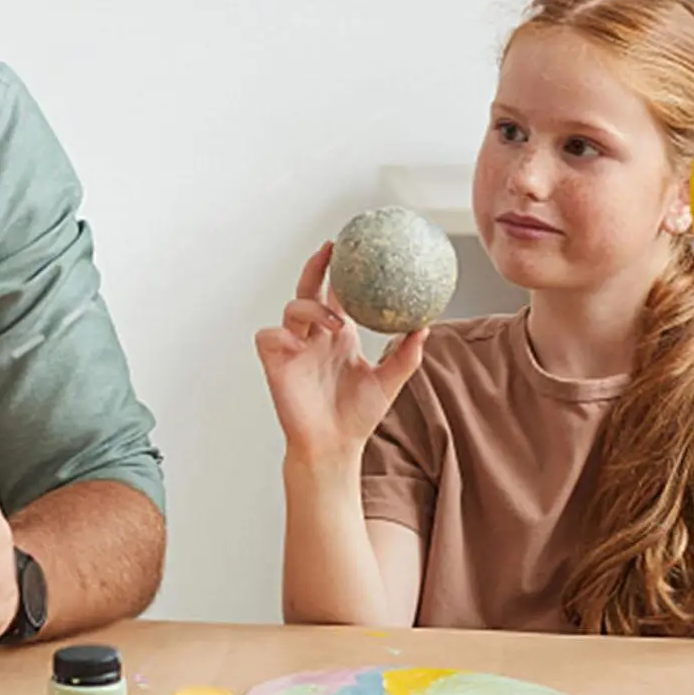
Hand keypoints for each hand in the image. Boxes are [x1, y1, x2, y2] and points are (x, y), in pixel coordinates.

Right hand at [254, 243, 426, 466]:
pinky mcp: (277, 364)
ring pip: (292, 309)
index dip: (341, 269)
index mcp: (339, 334)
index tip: (352, 246)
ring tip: (335, 323)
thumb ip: (406, 355)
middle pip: (309, 289)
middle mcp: (315, 336)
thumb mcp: (389, 382)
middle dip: (316, 267)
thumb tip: (425, 326)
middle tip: (330, 249)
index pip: (336, 292)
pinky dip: (279, 333)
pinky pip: (268, 336)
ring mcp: (295, 348)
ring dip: (312, 309)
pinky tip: (295, 341)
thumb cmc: (357, 416)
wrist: (334, 448)